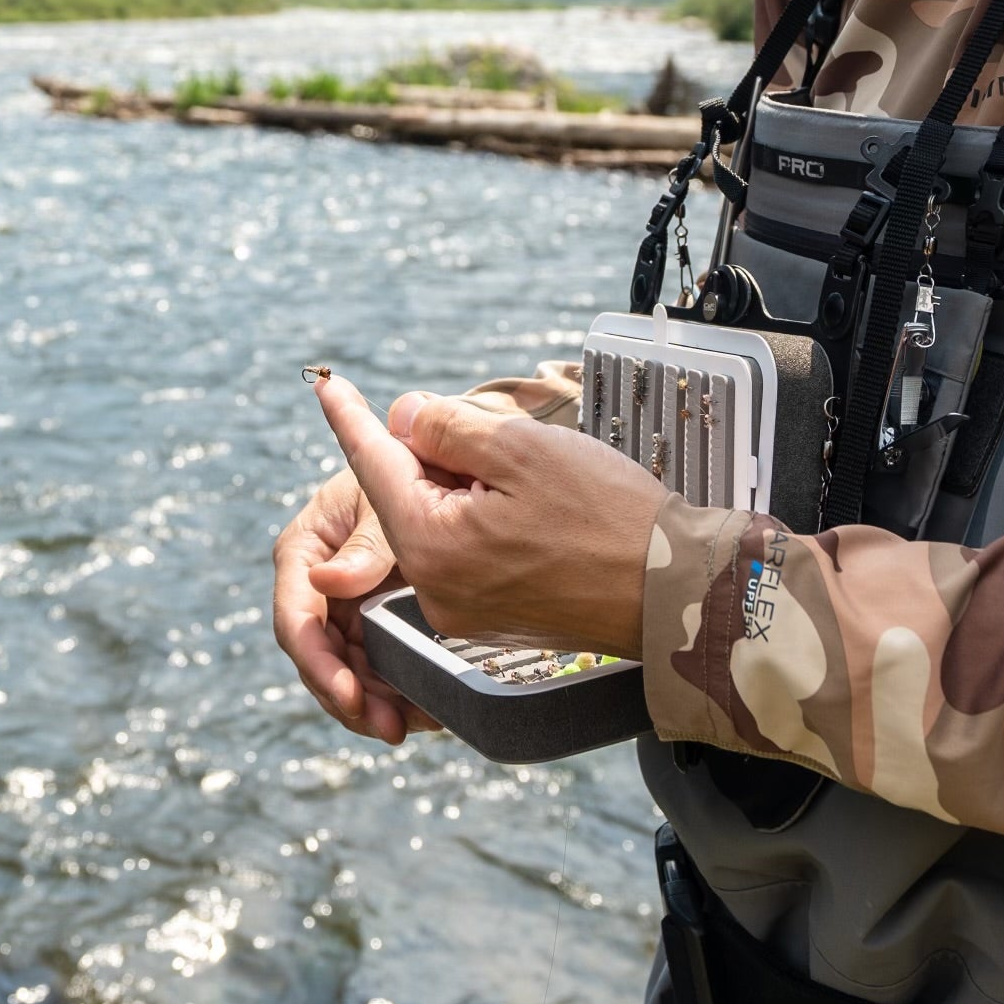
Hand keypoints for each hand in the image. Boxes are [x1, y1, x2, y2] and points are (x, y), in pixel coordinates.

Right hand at [272, 464, 440, 744]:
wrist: (437, 469)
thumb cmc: (404, 471)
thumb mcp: (385, 500)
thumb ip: (365, 543)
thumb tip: (327, 583)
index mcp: (304, 552)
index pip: (295, 619)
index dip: (318, 664)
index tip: (348, 696)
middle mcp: (315, 587)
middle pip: (316, 658)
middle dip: (348, 698)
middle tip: (390, 728)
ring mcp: (342, 609)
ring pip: (344, 673)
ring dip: (371, 707)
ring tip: (410, 726)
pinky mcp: (371, 622)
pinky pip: (374, 669)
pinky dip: (393, 694)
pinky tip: (423, 712)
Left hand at [313, 375, 667, 658]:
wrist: (675, 593)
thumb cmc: (608, 519)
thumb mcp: (521, 450)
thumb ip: (448, 429)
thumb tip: (402, 418)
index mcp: (431, 547)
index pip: (373, 465)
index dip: (352, 417)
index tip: (327, 386)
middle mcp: (435, 590)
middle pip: (408, 495)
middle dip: (437, 455)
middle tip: (493, 436)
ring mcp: (463, 611)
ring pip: (440, 522)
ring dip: (468, 487)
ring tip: (533, 479)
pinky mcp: (494, 617)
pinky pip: (467, 552)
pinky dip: (485, 518)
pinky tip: (535, 508)